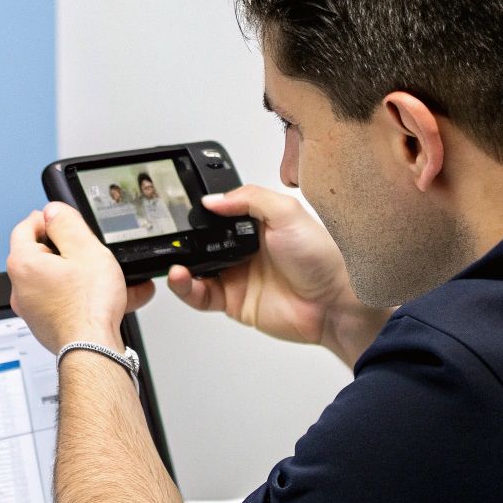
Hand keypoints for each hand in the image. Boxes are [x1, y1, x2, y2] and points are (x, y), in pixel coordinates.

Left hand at [7, 203, 156, 352]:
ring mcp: (32, 309)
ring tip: (112, 276)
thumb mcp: (85, 249)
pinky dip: (84, 296)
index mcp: (23, 263)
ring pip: (56, 280)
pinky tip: (113, 298)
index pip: (25, 227)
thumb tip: (53, 211)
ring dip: (82, 274)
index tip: (63, 220)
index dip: (46, 219)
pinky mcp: (46, 325)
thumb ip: (66, 223)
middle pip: (41, 255)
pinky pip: (64, 301)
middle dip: (69, 250)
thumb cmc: (88, 306)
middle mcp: (20, 287)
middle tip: (90, 249)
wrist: (93, 351)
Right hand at [167, 186, 388, 365]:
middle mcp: (242, 249)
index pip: (216, 214)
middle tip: (168, 237)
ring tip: (173, 261)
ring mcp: (235, 276)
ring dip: (178, 265)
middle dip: (181, 240)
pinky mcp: (231, 302)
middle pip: (200, 242)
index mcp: (255, 224)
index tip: (180, 209)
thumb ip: (249, 198)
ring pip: (194, 269)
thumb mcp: (287, 213)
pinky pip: (199, 295)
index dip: (197, 212)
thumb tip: (213, 199)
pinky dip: (185, 288)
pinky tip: (181, 278)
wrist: (333, 303)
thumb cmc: (322, 258)